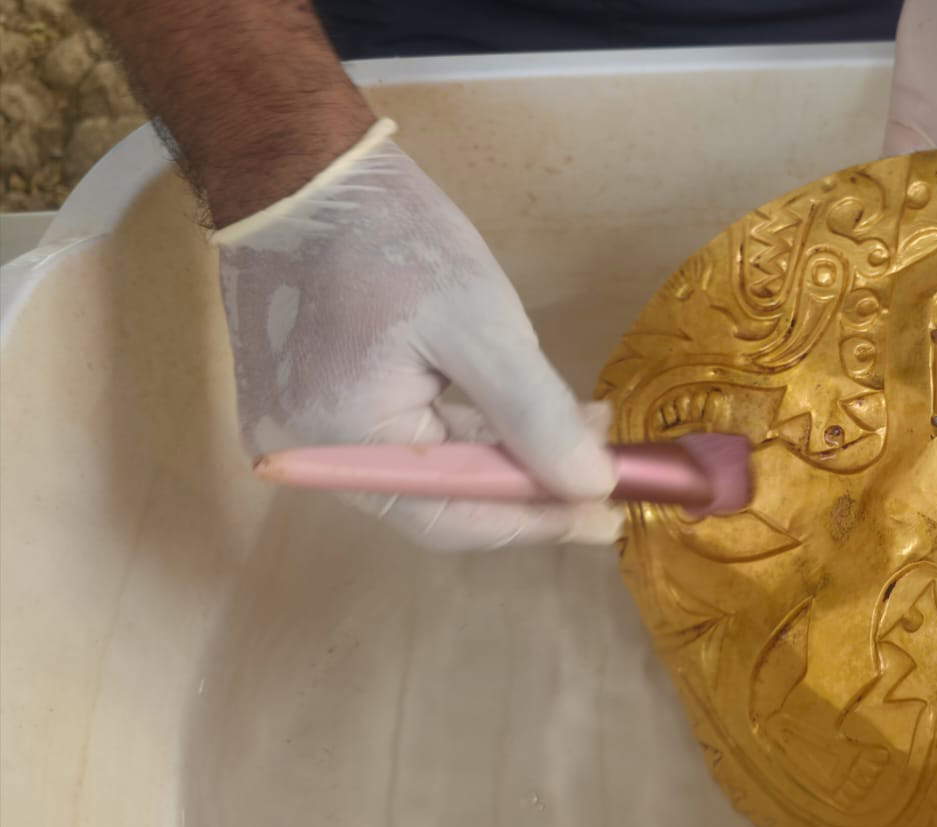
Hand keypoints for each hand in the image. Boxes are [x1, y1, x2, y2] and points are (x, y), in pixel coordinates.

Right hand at [214, 119, 620, 550]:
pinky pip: (401, 435)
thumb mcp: (479, 324)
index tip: (608, 517)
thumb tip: (592, 487)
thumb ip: (535, 414)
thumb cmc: (389, 235)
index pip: (453, 519)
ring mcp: (303, 429)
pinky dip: (465, 429)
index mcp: (339, 442)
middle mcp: (308, 455)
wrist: (296, 165)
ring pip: (425, 467)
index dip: (536, 521)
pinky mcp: (312, 399)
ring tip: (580, 429)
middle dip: (528, 484)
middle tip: (604, 472)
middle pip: (438, 501)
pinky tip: (521, 412)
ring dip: (505, 454)